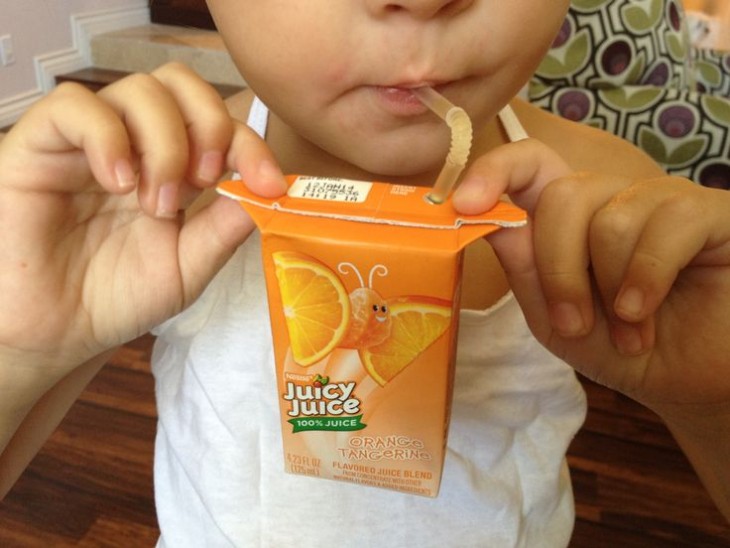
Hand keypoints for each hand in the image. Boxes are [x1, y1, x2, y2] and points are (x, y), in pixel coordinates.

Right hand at [0, 63, 285, 377]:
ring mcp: (91, 141)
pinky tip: (117, 182)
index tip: (269, 183)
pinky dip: (108, 136)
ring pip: (138, 90)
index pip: (219, 125)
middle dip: (208, 125)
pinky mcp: (40, 144)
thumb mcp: (187, 267)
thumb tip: (270, 190)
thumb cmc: (117, 298)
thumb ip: (225, 227)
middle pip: (181, 85)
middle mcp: (136, 145)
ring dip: (163, 143)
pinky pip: (75, 106)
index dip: (250, 144)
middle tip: (204, 180)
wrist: (55, 333)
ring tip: (154, 203)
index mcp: (175, 169)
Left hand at [452, 139, 729, 417]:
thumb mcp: (557, 319)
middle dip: (559, 269)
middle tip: (573, 323)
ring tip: (629, 330)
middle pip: (563, 197)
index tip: (464, 205)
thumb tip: (487, 220)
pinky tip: (645, 313)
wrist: (693, 384)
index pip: (531, 165)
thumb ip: (525, 270)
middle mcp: (614, 198)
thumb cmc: (624, 350)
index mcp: (571, 219)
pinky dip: (646, 277)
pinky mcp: (710, 212)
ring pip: (610, 217)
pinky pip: (665, 223)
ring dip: (610, 288)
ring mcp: (662, 200)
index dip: (494, 172)